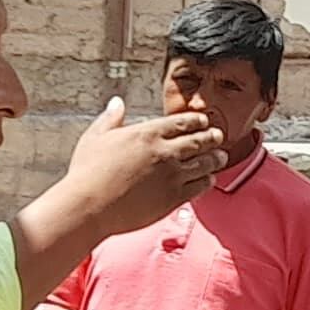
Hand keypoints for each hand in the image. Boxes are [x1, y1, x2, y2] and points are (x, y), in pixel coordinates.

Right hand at [59, 103, 225, 236]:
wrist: (89, 206)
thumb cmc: (87, 173)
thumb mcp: (95, 137)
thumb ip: (111, 118)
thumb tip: (117, 103)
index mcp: (147, 133)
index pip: (181, 122)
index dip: (196, 121)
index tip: (203, 121)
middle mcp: (164, 152)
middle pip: (198, 141)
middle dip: (212, 137)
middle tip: (219, 136)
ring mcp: (172, 175)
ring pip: (204, 163)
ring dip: (215, 159)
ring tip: (221, 157)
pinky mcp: (173, 197)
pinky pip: (199, 186)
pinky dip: (207, 181)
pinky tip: (209, 179)